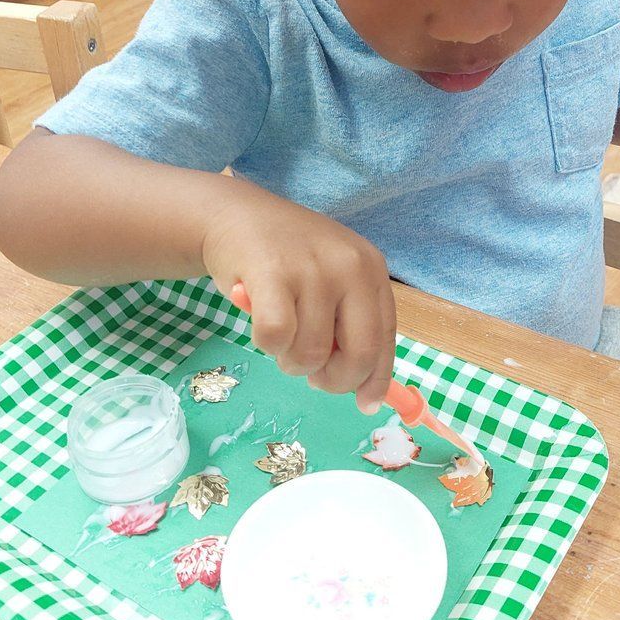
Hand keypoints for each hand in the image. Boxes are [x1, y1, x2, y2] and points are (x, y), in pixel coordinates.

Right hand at [201, 182, 394, 410]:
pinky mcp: (272, 272)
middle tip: (312, 374)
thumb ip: (350, 326)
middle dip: (333, 380)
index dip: (376, 378)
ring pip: (310, 354)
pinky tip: (260, 322)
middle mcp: (350, 265)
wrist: (234, 215)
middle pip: (358, 355)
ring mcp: (312, 268)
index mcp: (371, 269)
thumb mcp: (332, 280)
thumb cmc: (286, 258)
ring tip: (280, 333)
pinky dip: (266, 344)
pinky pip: (276, 338)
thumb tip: (368, 397)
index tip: (366, 404)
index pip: (385, 338)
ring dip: (290, 360)